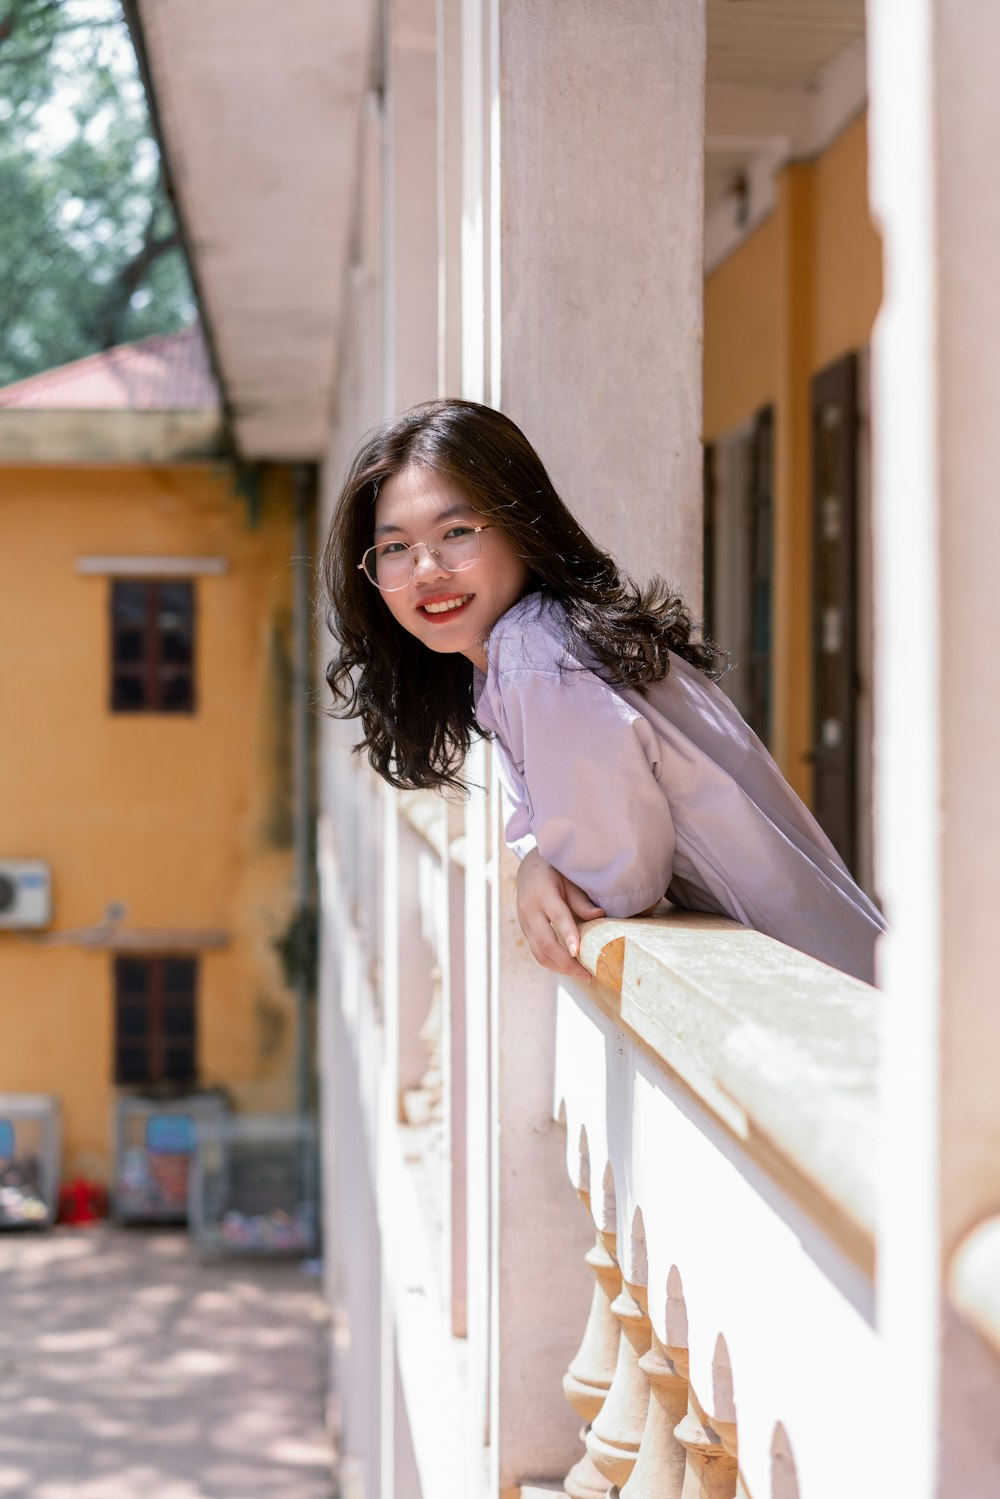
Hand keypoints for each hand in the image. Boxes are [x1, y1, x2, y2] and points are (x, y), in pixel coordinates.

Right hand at [515, 848, 605, 980]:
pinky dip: (553, 963)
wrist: (527, 869)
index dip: (568, 935)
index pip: (558, 917)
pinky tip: (569, 967)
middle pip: (545, 943)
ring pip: (539, 953)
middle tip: (587, 975)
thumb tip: (600, 915)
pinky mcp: (525, 931)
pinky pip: (537, 952)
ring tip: (581, 975)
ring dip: (559, 968)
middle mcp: (530, 910)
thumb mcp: (569, 880)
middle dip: (566, 963)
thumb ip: (581, 900)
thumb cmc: (553, 872)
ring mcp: (524, 923)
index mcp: (543, 894)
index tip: (578, 953)